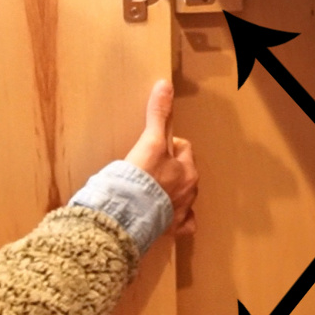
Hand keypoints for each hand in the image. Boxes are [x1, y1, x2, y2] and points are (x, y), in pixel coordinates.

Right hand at [125, 80, 197, 235]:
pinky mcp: (171, 230)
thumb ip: (158, 114)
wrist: (125, 215)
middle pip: (184, 173)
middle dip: (171, 170)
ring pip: (183, 198)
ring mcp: (181, 213)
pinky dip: (176, 220)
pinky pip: (182, 225)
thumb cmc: (139, 177)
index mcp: (187, 170)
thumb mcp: (149, 141)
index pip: (184, 149)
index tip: (152, 148)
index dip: (168, 146)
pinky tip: (164, 217)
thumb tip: (165, 84)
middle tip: (149, 171)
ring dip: (172, 194)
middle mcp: (190, 192)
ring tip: (151, 194)